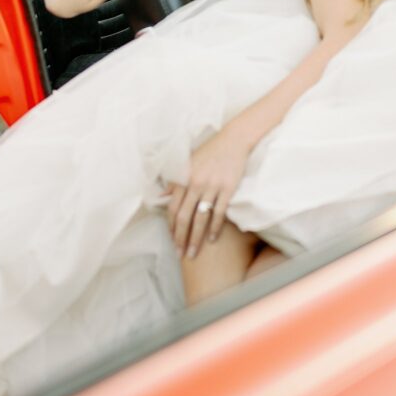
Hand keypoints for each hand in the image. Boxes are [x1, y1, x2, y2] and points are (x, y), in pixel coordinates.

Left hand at [167, 125, 250, 258]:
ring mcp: (211, 186)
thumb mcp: (188, 163)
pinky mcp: (227, 188)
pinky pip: (219, 213)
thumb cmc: (210, 151)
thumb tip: (161, 196)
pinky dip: (215, 228)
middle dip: (180, 239)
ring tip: (193, 253)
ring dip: (196, 239)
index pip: (173, 208)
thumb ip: (175, 181)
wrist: (233, 140)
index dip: (171, 227)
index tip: (172, 241)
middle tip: (180, 255)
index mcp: (184, 178)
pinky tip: (212, 239)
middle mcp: (195, 183)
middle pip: (184, 217)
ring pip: (200, 219)